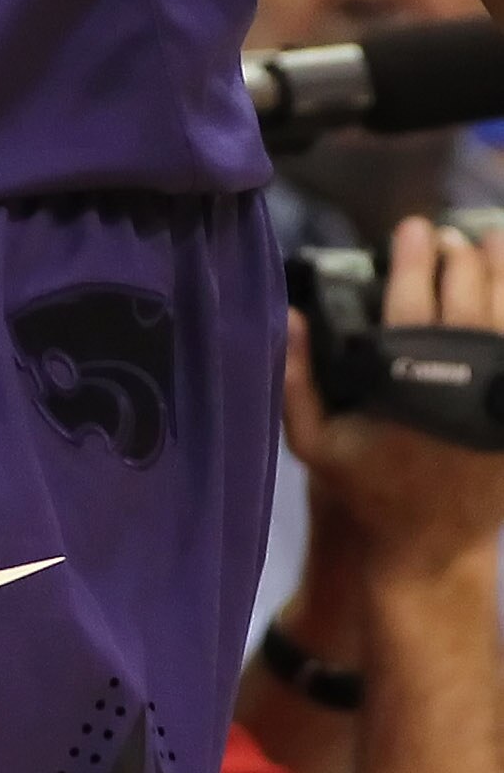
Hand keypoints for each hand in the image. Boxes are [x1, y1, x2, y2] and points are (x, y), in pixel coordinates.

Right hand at [285, 214, 503, 581]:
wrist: (431, 547)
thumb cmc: (369, 488)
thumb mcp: (314, 443)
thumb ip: (296, 380)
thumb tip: (290, 314)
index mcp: (407, 380)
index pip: (414, 298)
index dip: (415, 254)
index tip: (414, 226)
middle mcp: (460, 381)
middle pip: (469, 296)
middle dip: (460, 256)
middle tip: (450, 236)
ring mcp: (497, 400)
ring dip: (501, 272)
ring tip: (492, 243)